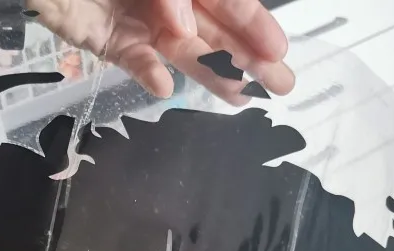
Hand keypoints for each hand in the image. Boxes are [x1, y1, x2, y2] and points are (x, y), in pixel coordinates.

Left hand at [31, 0, 293, 100]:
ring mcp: (143, 20)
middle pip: (216, 28)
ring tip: (241, 98)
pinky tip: (165, 87)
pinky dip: (149, 74)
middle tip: (281, 86)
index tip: (278, 51)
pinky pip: (138, 62)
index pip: (228, 0)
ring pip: (185, 50)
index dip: (253, 25)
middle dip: (249, 56)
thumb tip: (181, 25)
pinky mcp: (113, 42)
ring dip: (212, 73)